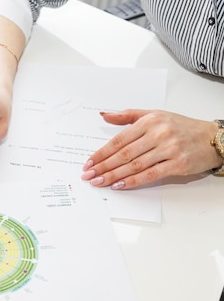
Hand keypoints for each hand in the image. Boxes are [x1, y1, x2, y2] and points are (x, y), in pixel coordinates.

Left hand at [81, 109, 222, 188]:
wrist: (213, 138)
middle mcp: (158, 133)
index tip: (88, 162)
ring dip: (113, 175)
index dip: (101, 153)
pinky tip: (119, 185)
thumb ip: (127, 116)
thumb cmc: (181, 127)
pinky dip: (133, 181)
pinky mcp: (178, 163)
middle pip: (123, 154)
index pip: (119, 140)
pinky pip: (150, 174)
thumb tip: (103, 115)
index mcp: (150, 121)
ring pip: (134, 165)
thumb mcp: (155, 115)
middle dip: (103, 166)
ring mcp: (168, 149)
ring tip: (99, 182)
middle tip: (88, 175)